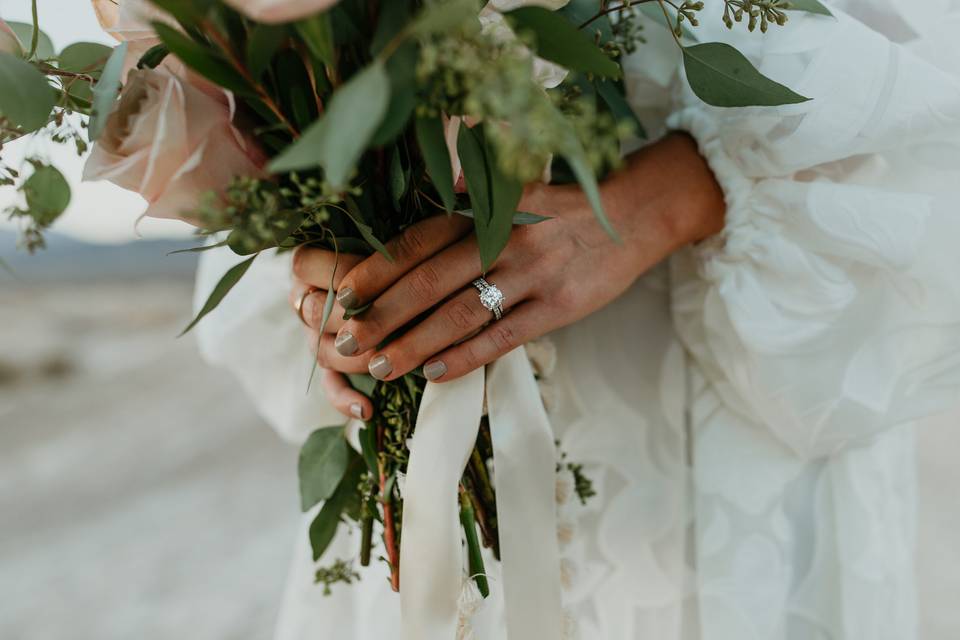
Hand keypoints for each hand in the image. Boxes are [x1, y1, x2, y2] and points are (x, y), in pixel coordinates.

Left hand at [293, 132, 724, 394]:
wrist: (639, 211)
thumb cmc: (567, 204)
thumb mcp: (518, 183)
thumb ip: (471, 189)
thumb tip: (432, 180)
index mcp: (487, 208)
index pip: (417, 242)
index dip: (376, 271)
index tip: (343, 297)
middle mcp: (503, 238)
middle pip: (428, 283)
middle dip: (382, 317)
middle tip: (347, 342)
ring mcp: (532, 275)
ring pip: (460, 316)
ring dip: (415, 345)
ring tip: (381, 367)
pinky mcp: (558, 307)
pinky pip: (503, 338)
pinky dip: (466, 357)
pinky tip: (435, 374)